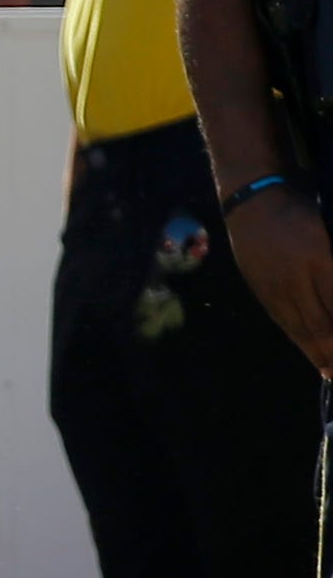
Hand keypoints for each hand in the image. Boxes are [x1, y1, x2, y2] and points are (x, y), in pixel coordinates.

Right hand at [227, 184, 332, 376]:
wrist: (251, 203)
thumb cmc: (299, 214)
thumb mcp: (327, 233)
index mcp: (319, 260)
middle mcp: (296, 280)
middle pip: (321, 325)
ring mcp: (276, 289)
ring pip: (301, 328)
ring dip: (318, 355)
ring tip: (331, 373)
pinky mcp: (262, 292)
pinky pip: (283, 322)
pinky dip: (299, 341)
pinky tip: (309, 351)